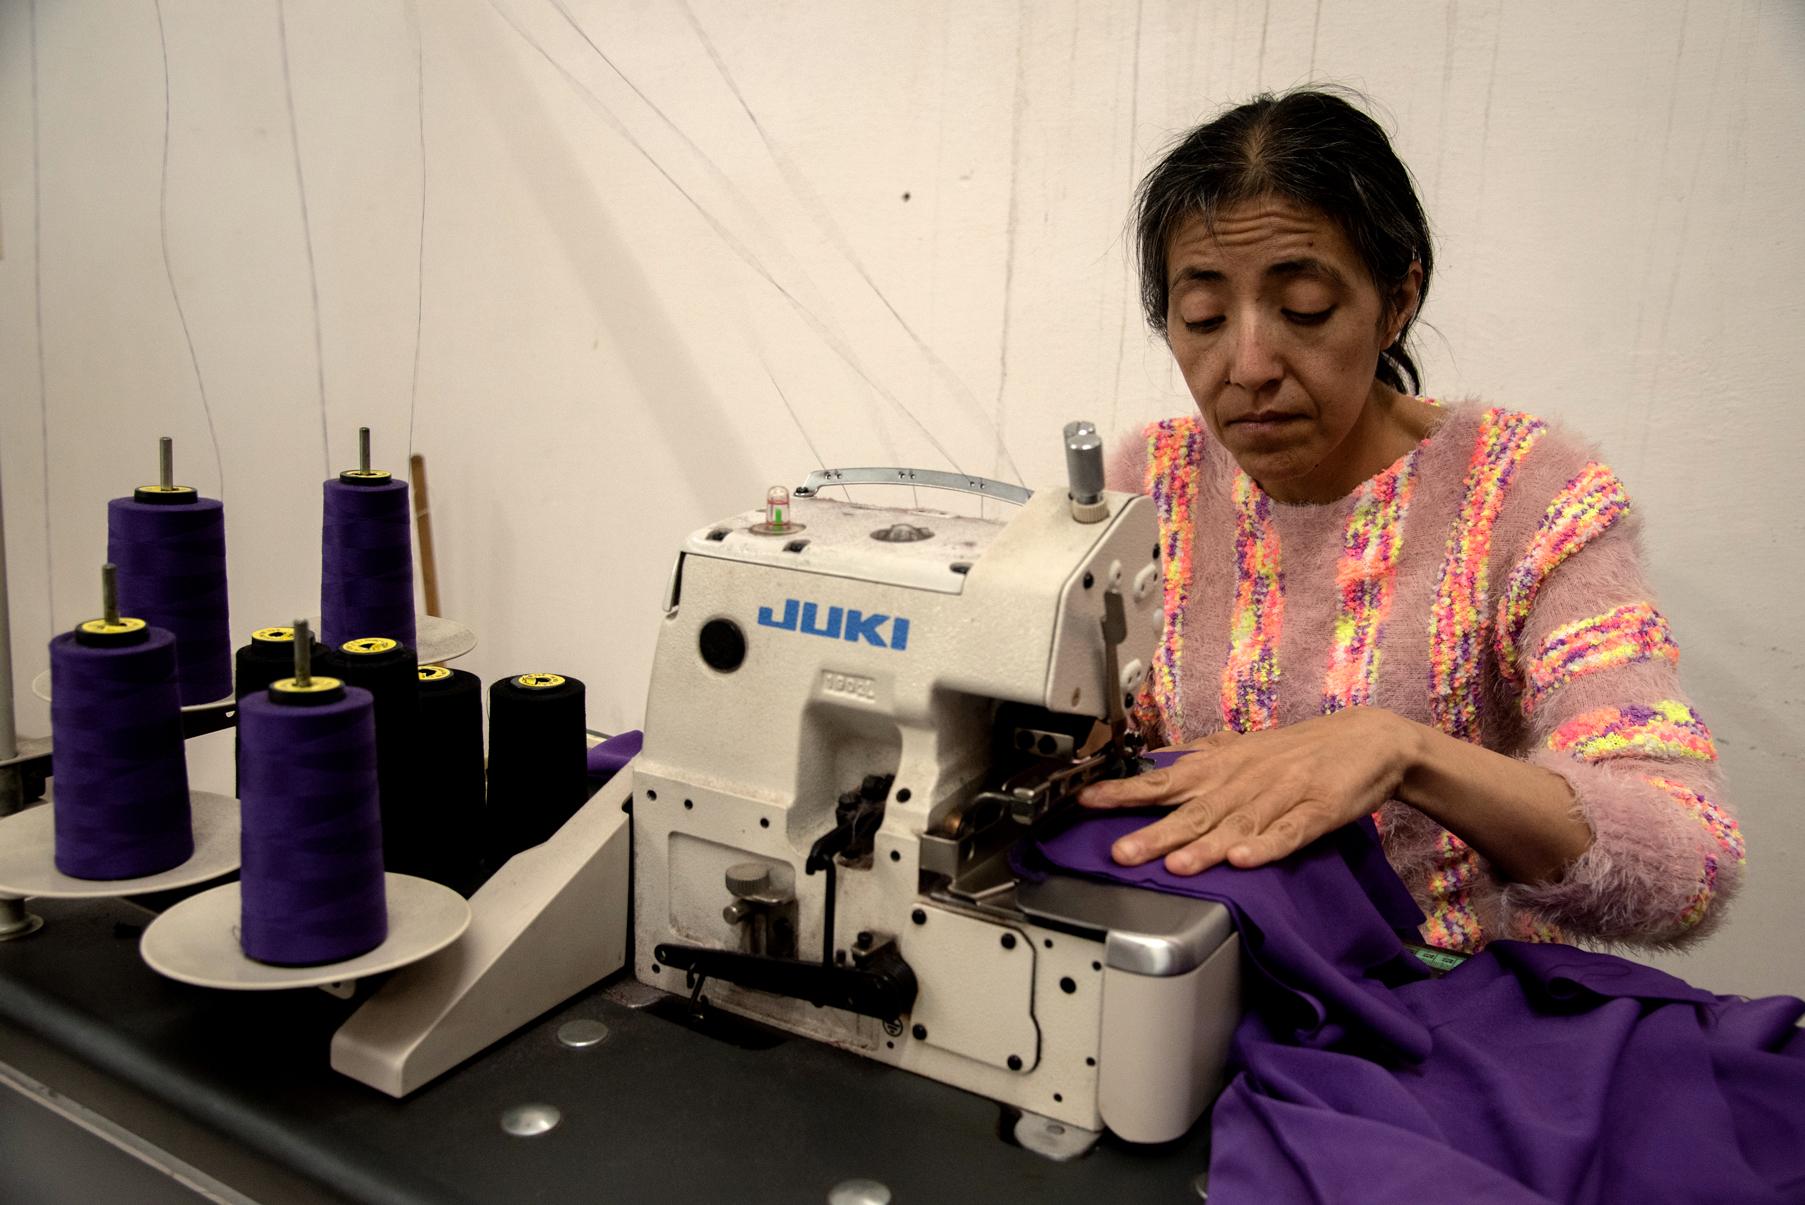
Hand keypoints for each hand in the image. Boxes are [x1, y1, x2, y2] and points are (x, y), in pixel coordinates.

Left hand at [1077, 707, 1414, 874]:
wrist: (1368, 740)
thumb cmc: (1297, 750)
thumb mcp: (1240, 749)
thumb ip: (1197, 759)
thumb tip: (1151, 762)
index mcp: (1222, 765)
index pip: (1163, 779)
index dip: (1126, 791)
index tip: (1088, 801)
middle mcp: (1244, 779)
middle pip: (1195, 809)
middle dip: (1156, 833)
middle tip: (1122, 853)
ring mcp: (1281, 794)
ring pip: (1237, 823)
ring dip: (1206, 846)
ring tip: (1178, 866)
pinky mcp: (1317, 811)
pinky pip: (1289, 831)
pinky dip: (1266, 846)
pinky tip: (1245, 860)